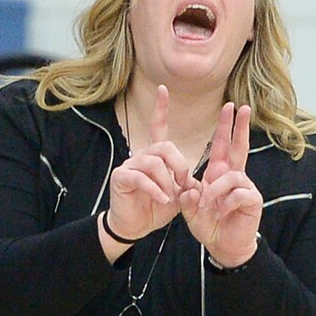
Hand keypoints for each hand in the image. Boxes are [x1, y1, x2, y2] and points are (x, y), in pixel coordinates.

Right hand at [106, 85, 195, 240]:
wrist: (134, 227)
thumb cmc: (155, 209)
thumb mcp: (178, 196)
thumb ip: (187, 186)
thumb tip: (194, 183)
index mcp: (155, 156)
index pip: (158, 127)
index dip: (160, 108)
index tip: (163, 89)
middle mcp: (141, 156)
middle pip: (165, 147)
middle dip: (179, 165)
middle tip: (184, 182)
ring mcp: (129, 165)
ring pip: (154, 163)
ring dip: (167, 182)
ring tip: (169, 197)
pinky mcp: (121, 177)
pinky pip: (142, 178)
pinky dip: (156, 190)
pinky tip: (162, 200)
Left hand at [180, 101, 261, 267]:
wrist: (224, 247)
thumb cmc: (210, 225)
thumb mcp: (191, 209)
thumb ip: (187, 196)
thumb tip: (188, 188)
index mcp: (219, 174)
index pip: (223, 145)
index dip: (225, 126)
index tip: (229, 105)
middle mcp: (234, 177)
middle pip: (239, 146)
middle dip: (239, 126)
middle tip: (242, 107)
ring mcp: (245, 188)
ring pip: (231, 176)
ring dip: (215, 189)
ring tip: (207, 204)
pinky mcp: (252, 201)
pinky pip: (238, 194)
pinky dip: (225, 203)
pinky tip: (221, 213)